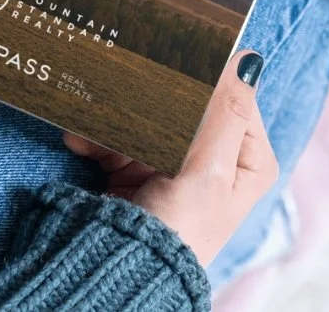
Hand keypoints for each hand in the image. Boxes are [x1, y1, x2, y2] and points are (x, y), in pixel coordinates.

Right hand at [64, 50, 277, 267]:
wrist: (124, 270)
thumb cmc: (181, 230)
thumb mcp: (210, 170)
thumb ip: (225, 112)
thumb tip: (247, 59)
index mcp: (247, 158)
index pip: (231, 95)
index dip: (202, 80)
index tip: (169, 67)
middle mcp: (216, 157)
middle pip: (185, 104)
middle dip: (148, 102)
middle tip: (124, 91)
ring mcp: (176, 161)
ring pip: (146, 116)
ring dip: (115, 120)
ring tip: (93, 127)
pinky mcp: (142, 168)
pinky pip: (120, 137)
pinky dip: (98, 137)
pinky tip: (81, 141)